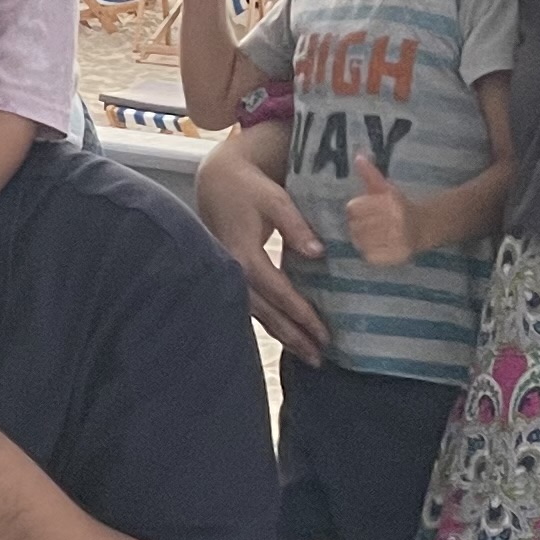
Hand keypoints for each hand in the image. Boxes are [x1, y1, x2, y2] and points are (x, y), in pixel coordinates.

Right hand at [192, 132, 328, 362]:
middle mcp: (232, 270)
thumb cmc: (248, 188)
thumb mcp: (275, 199)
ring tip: (308, 355)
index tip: (322, 332)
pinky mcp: (229, 276)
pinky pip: (250, 306)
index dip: (300, 313)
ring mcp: (228, 276)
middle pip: (265, 311)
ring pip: (257, 314)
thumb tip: (319, 254)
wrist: (217, 181)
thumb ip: (295, 226)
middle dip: (293, 335)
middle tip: (318, 357)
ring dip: (283, 336)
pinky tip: (287, 337)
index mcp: (243, 253)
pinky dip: (271, 323)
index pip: (276, 290)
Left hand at [343, 154, 417, 266]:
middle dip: (357, 224)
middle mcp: (394, 221)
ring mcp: (395, 241)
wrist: (423, 226)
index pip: (353, 208)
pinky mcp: (395, 257)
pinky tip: (375, 244)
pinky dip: (368, 251)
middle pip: (355, 226)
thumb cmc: (398, 205)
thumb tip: (358, 156)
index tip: (361, 209)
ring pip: (360, 241)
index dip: (355, 209)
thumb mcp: (385, 187)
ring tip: (370, 233)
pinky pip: (369, 256)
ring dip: (361, 238)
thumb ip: (370, 173)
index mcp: (390, 202)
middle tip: (366, 223)